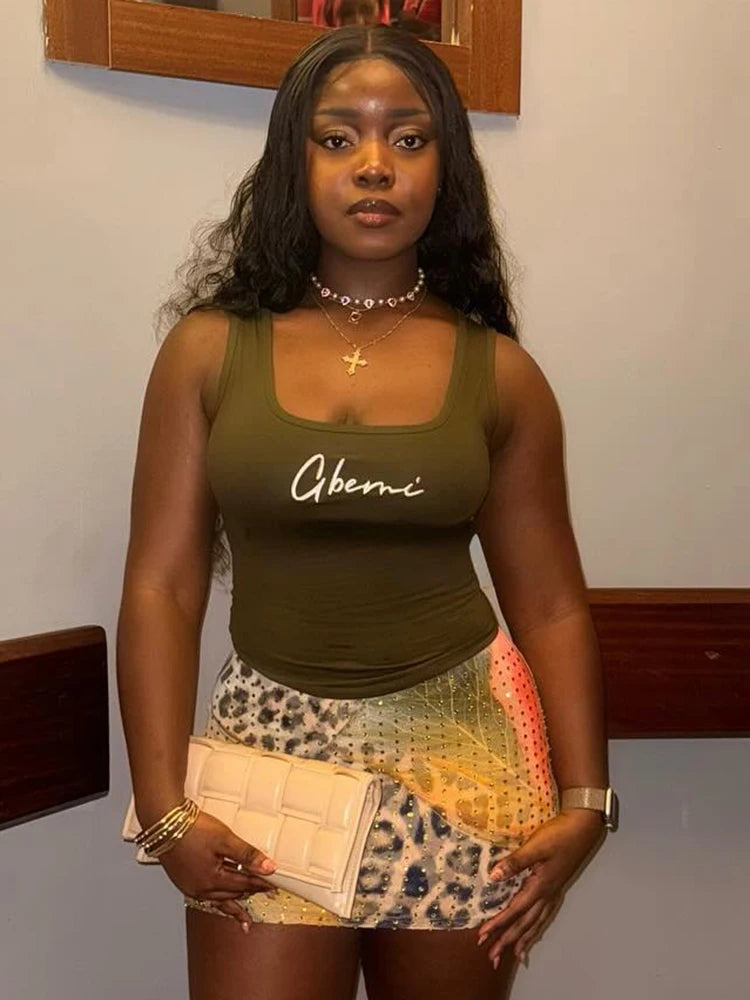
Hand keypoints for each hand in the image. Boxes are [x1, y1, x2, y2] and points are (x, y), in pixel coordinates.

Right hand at [157, 811, 277, 930]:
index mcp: (213, 880)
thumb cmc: (193, 830)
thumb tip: (269, 868)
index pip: (245, 885)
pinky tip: (218, 901)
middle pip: (232, 895)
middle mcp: (201, 889)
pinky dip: (216, 901)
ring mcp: (191, 887)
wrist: (164, 823)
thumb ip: (248, 854)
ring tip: (242, 917)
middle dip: (250, 895)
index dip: (261, 885)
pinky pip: (205, 897)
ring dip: (232, 905)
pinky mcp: (183, 881)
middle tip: (264, 898)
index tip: (274, 887)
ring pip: (218, 900)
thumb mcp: (225, 839)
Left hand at [477, 810, 605, 966]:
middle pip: (525, 924)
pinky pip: (544, 915)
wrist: (583, 827)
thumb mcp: (535, 845)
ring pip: (536, 923)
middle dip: (508, 940)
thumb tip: (493, 876)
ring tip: (515, 956)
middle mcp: (547, 894)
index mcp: (541, 886)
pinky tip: (534, 931)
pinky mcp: (556, 886)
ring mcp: (554, 892)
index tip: (482, 935)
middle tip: (492, 957)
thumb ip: (515, 862)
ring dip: (524, 939)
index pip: (515, 910)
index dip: (498, 923)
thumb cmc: (559, 834)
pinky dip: (537, 928)